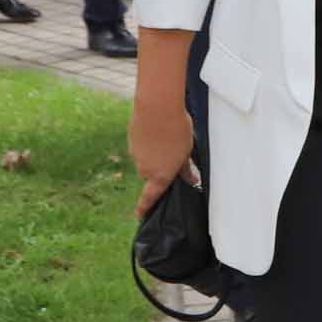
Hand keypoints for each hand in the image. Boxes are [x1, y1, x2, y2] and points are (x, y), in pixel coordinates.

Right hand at [129, 95, 196, 216]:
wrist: (157, 107)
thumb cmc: (177, 129)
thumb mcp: (187, 152)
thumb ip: (185, 169)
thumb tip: (190, 180)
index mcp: (161, 175)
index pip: (150, 197)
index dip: (145, 207)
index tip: (139, 214)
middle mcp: (145, 168)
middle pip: (151, 173)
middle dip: (159, 166)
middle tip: (172, 151)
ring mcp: (136, 154)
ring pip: (146, 158)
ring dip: (154, 152)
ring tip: (166, 136)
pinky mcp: (131, 140)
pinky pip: (140, 145)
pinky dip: (147, 141)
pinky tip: (157, 129)